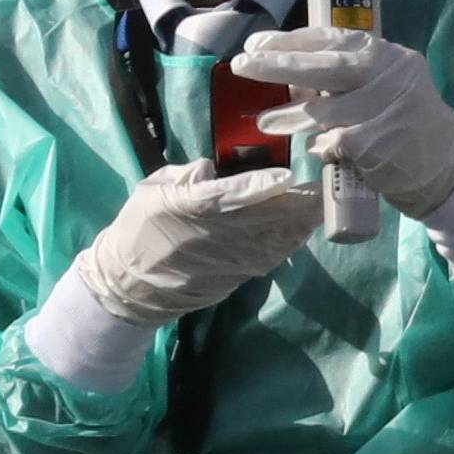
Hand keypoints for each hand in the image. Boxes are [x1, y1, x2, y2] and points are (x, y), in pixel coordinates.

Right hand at [77, 159, 322, 327]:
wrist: (130, 286)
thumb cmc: (139, 229)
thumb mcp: (151, 190)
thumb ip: (185, 175)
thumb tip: (212, 167)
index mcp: (190, 208)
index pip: (230, 196)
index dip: (260, 187)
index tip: (285, 176)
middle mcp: (217, 235)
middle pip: (266, 218)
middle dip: (297, 201)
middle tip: (322, 183)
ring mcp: (231, 260)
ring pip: (276, 239)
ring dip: (301, 222)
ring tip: (321, 202)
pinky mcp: (238, 276)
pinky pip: (272, 256)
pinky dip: (292, 240)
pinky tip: (304, 227)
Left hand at [236, 29, 453, 221]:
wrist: (446, 167)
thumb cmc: (405, 121)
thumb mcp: (385, 84)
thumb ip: (347, 74)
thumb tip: (288, 66)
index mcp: (386, 54)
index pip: (332, 38)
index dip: (291, 40)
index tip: (257, 41)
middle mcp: (387, 75)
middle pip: (323, 67)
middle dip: (277, 65)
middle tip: (241, 64)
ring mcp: (382, 109)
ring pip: (322, 110)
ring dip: (289, 116)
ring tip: (264, 121)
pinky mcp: (374, 144)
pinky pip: (331, 142)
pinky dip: (319, 146)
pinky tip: (316, 149)